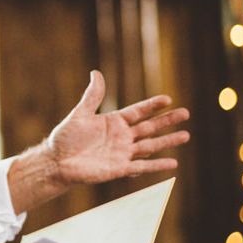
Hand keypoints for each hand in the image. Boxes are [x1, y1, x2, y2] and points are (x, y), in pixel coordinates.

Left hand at [8, 70, 189, 212]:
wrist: (56, 161)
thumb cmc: (65, 138)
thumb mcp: (80, 114)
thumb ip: (92, 96)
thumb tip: (96, 73)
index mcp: (114, 122)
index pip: (138, 111)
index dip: (152, 106)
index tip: (168, 99)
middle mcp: (122, 137)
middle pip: (149, 127)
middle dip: (167, 121)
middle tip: (186, 113)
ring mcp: (122, 153)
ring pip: (150, 146)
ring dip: (167, 141)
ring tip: (186, 135)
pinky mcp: (119, 169)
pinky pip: (142, 166)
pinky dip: (157, 165)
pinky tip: (173, 163)